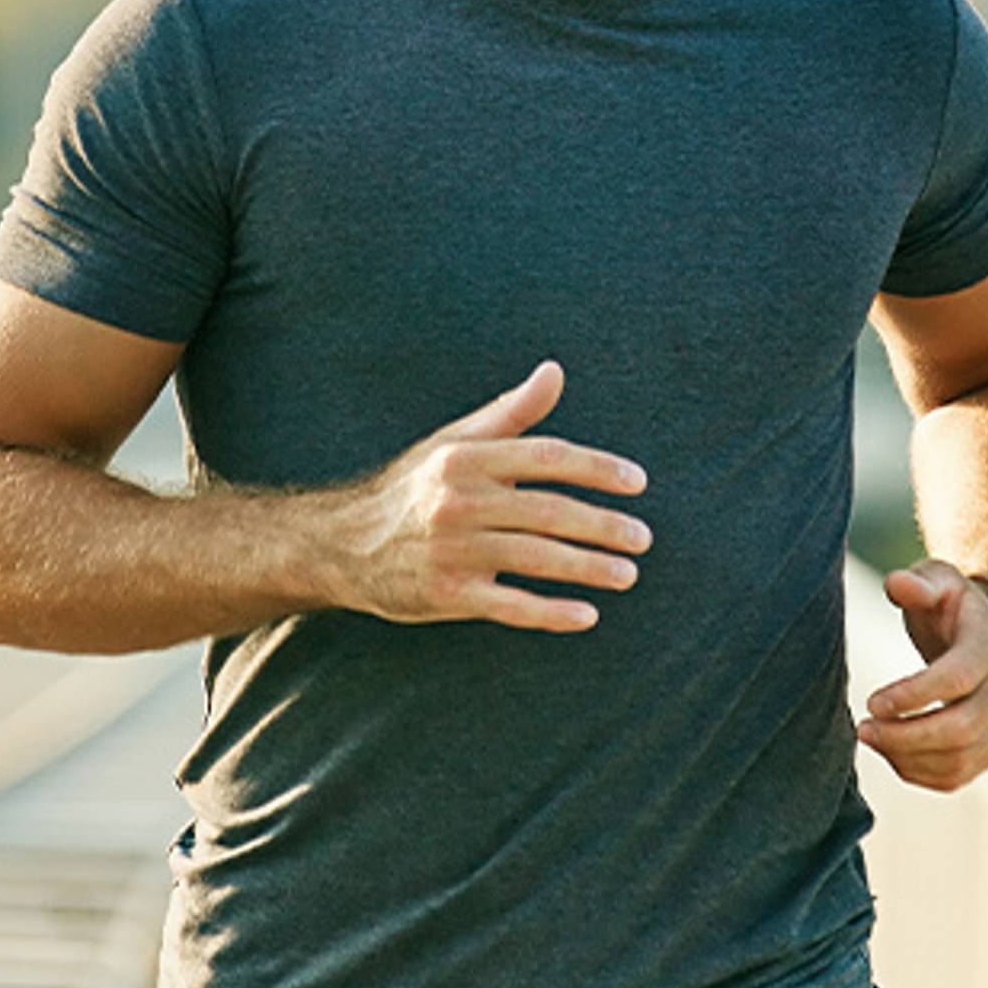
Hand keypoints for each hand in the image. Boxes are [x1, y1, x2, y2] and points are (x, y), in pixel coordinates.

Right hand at [336, 361, 650, 634]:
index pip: (545, 456)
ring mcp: (453, 550)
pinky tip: (587, 616)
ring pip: (535, 558)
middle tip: (643, 537)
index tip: (637, 482)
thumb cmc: (416, 488)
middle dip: (603, 525)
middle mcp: (459, 501)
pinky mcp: (447, 594)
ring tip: (629, 574)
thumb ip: (512, 412)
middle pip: (548, 511)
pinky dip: (550, 613)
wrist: (345, 545)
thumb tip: (555, 371)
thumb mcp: (456, 442)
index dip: (596, 467)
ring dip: (588, 568)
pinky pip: (510, 605)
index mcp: (466, 458)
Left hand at [856, 559, 987, 790]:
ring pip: (959, 760)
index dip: (913, 696)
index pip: (957, 680)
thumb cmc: (954, 605)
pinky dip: (919, 773)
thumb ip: (917, 583)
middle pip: (961, 729)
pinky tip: (889, 752)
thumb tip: (897, 584)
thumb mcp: (938, 579)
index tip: (872, 702)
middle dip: (905, 735)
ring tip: (869, 737)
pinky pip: (957, 776)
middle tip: (862, 728)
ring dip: (908, 757)